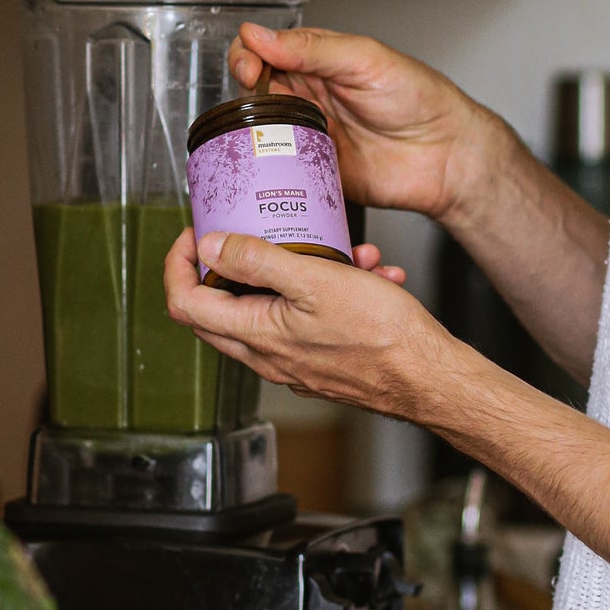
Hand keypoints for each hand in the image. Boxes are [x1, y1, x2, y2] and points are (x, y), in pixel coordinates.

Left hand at [163, 227, 461, 418]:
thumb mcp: (315, 280)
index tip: (194, 234)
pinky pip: (309, 319)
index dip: (179, 263)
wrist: (430, 378)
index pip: (186, 303)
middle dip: (235, 262)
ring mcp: (294, 362)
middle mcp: (269, 357)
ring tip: (343, 251)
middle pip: (221, 307)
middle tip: (249, 231)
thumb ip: (257, 261)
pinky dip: (330, 290)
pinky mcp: (321, 361)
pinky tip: (368, 274)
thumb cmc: (382, 336)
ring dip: (301, 270)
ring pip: (275, 307)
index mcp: (256, 337)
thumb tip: (211, 247)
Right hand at [229, 22, 498, 224]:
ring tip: (258, 137)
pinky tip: (265, 167)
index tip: (250, 68)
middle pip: (253, 94)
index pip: (264, 52)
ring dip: (251, 135)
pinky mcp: (314, 171)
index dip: (247, 57)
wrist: (446, 154)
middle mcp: (307, 97)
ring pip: (260, 134)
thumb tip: (259, 34)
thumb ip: (310, 48)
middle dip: (244, 97)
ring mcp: (308, 135)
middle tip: (252, 104)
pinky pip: (279, 172)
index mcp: (316, 62)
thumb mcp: (363, 59)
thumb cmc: (418, 97)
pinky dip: (267, 170)